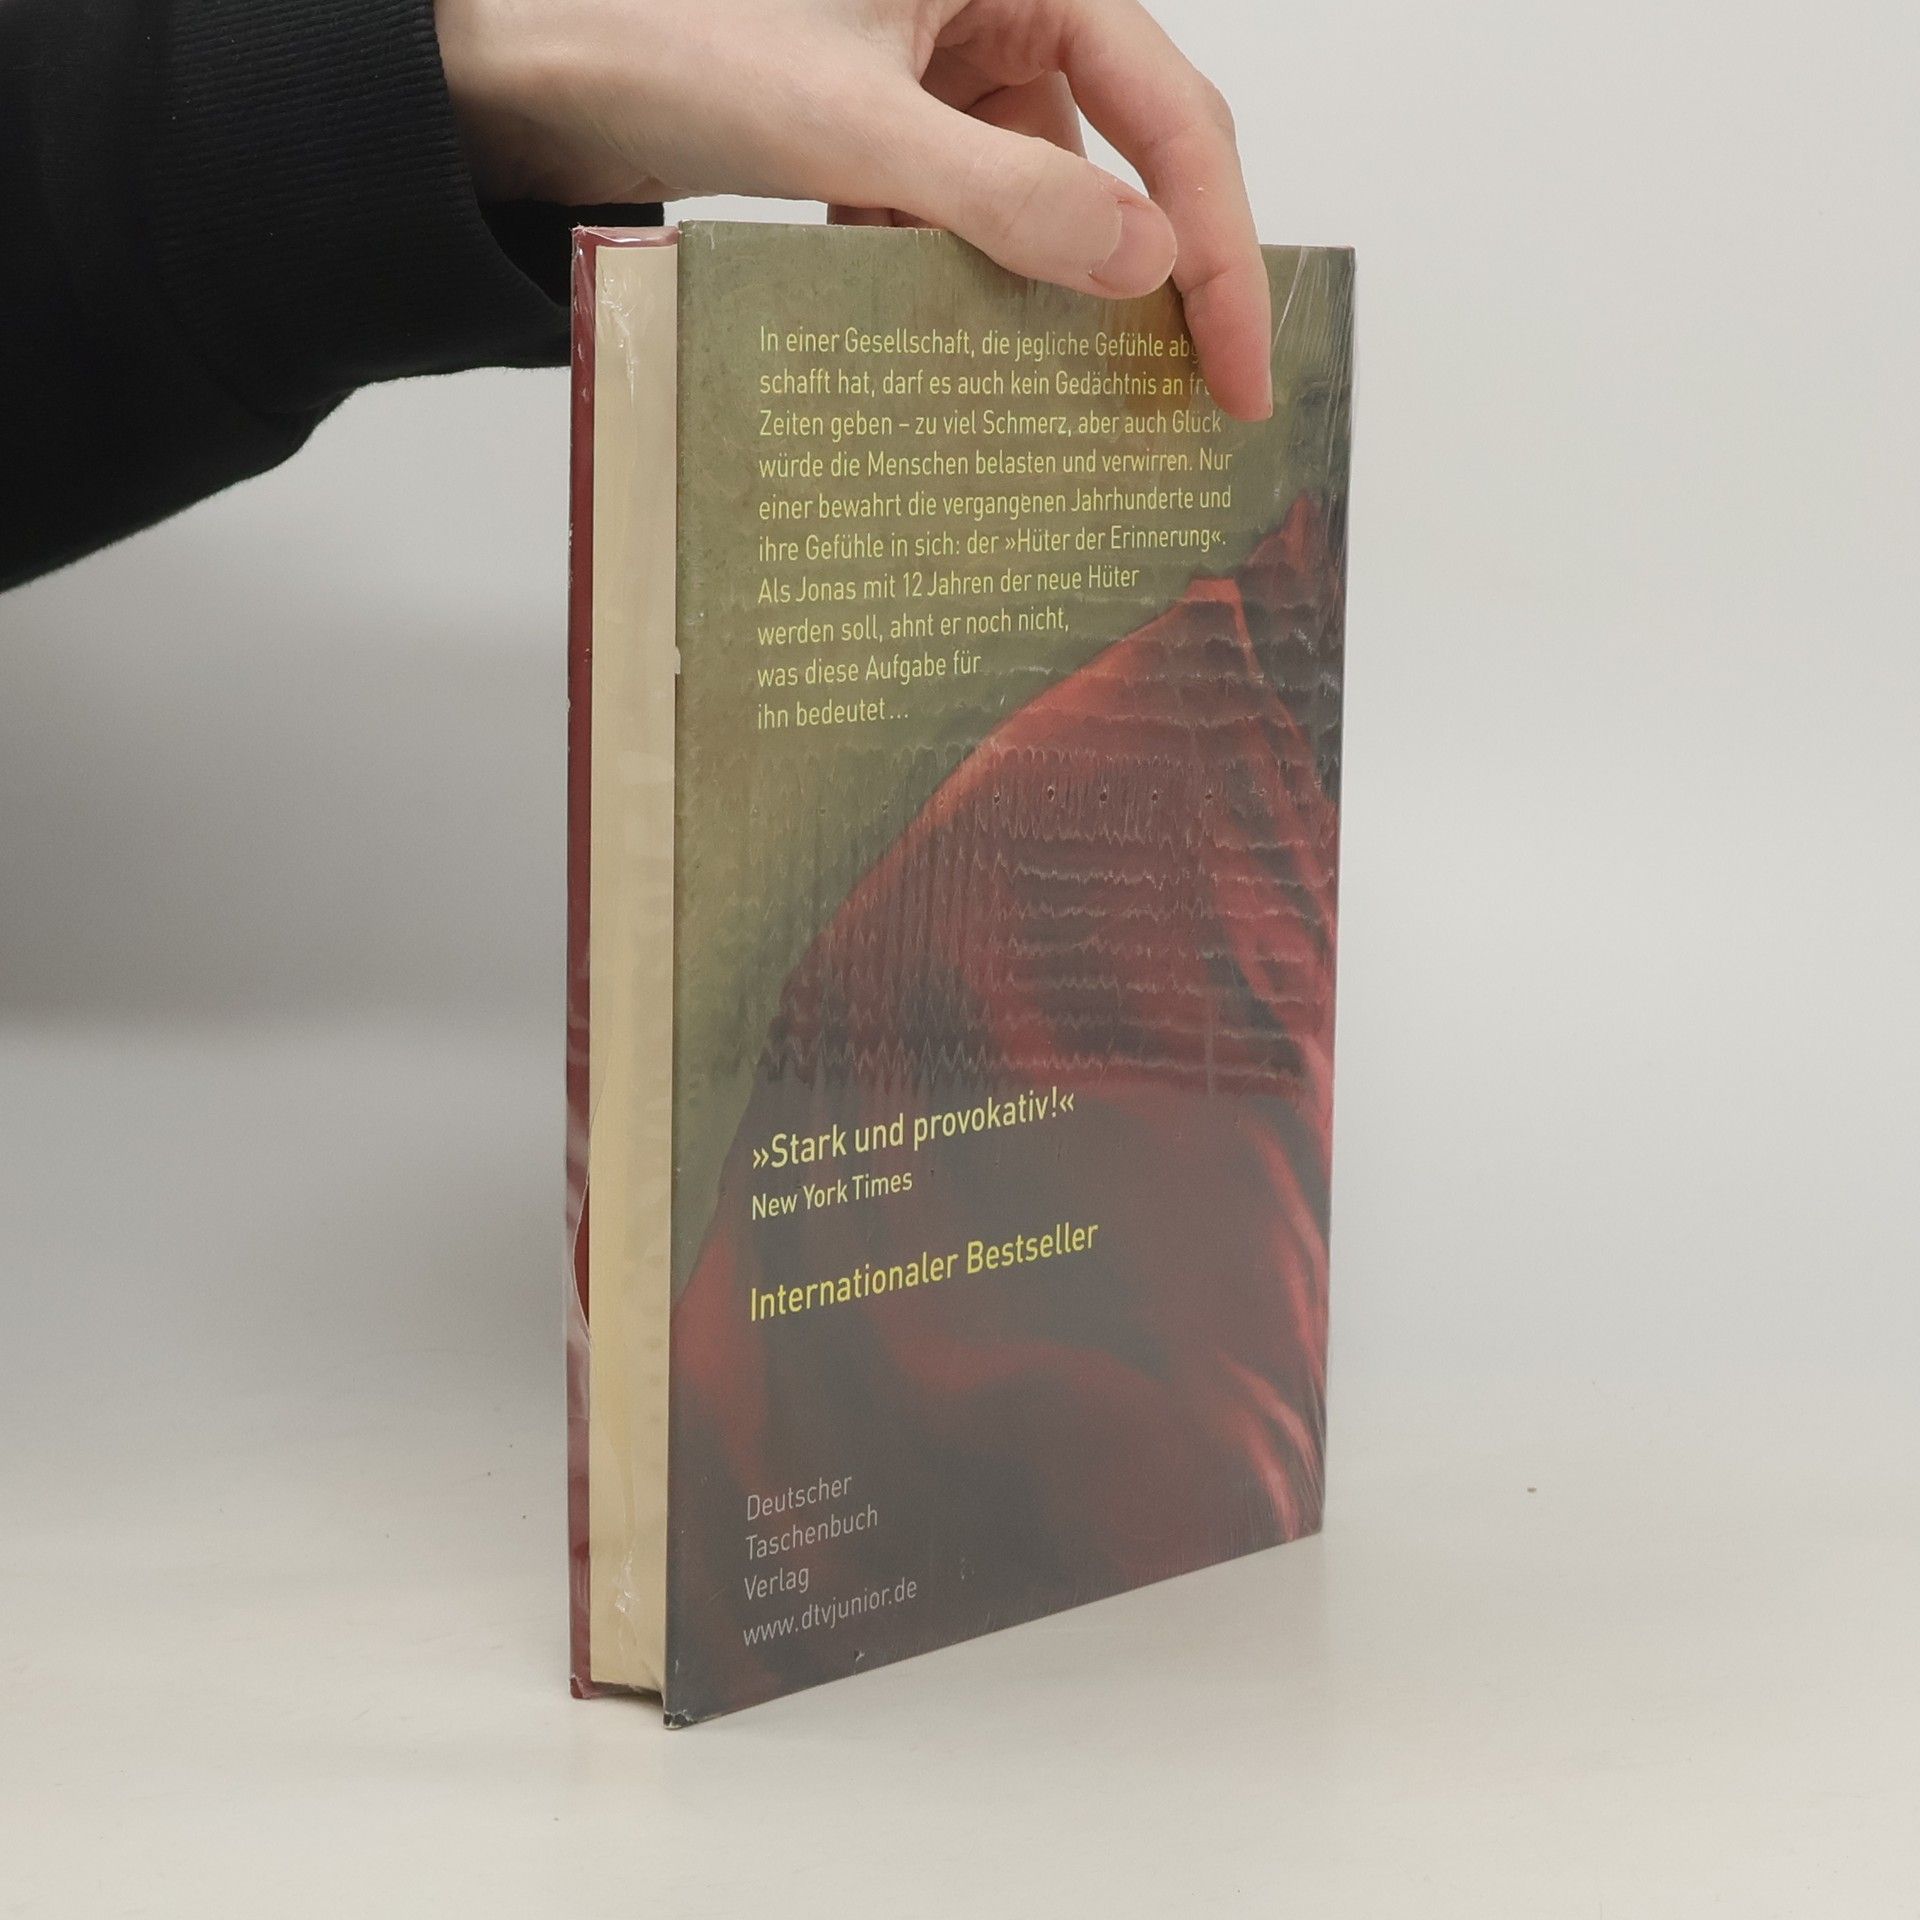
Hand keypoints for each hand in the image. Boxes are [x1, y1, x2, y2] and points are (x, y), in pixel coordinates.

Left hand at [434, 0, 1271, 417]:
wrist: (537, 72)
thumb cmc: (672, 43)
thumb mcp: (849, 126)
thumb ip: (1001, 195)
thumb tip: (1142, 265)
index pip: (1172, 113)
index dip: (1219, 246)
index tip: (1241, 369)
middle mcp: (999, 9)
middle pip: (1126, 157)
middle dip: (1148, 279)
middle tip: (1185, 403)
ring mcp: (945, 72)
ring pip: (1041, 200)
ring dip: (1039, 294)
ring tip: (1055, 398)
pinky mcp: (895, 126)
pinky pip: (965, 216)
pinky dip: (959, 283)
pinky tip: (942, 346)